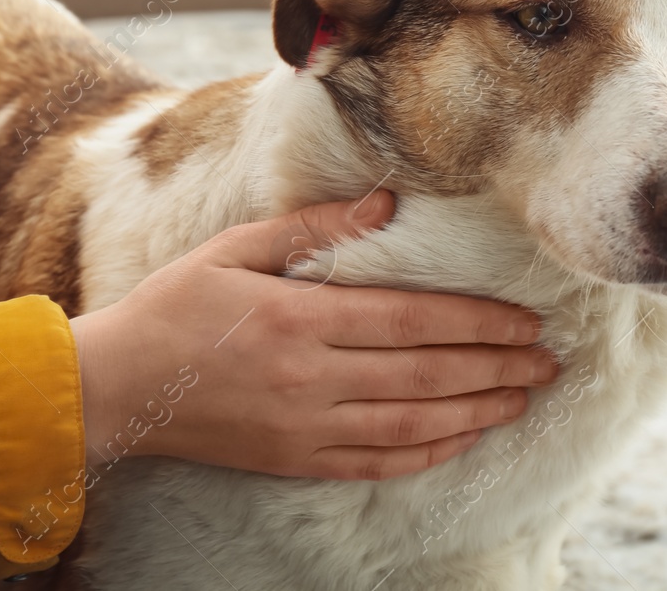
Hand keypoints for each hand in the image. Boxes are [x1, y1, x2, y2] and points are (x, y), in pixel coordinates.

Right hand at [69, 191, 556, 479]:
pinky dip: (429, 453)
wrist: (117, 387)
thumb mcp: (237, 247)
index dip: (476, 321)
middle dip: (497, 367)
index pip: (411, 319)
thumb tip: (387, 203)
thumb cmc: (176, 306)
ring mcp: (305, 426)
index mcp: (299, 318)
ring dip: (477, 411)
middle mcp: (310, 377)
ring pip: (413, 425)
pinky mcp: (296, 460)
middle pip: (426, 375)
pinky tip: (465, 438)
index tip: (525, 320)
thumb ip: (315, 228)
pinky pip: (377, 463)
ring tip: (524, 397)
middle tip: (549, 361)